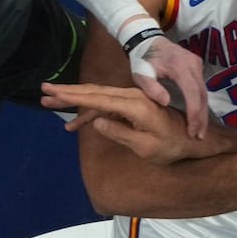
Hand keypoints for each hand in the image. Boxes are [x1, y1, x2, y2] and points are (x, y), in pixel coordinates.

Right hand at [40, 81, 219, 164]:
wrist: (193, 140)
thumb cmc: (172, 146)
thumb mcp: (146, 147)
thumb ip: (119, 132)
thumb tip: (95, 121)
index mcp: (133, 105)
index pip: (97, 98)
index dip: (72, 95)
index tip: (52, 91)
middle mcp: (131, 97)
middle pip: (93, 92)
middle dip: (67, 93)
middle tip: (43, 90)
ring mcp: (131, 100)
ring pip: (97, 98)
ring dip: (75, 102)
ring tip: (51, 103)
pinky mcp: (132, 106)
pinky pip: (106, 106)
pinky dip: (90, 113)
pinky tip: (76, 124)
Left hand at [127, 33, 208, 138]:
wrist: (148, 40)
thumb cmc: (143, 59)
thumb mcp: (141, 73)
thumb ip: (151, 88)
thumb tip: (166, 102)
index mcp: (179, 66)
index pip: (192, 92)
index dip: (194, 112)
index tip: (192, 130)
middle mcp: (193, 64)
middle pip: (202, 94)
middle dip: (201, 117)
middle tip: (199, 136)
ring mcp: (197, 64)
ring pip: (204, 92)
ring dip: (202, 112)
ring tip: (199, 131)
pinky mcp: (197, 66)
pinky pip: (202, 87)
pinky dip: (200, 103)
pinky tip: (198, 117)